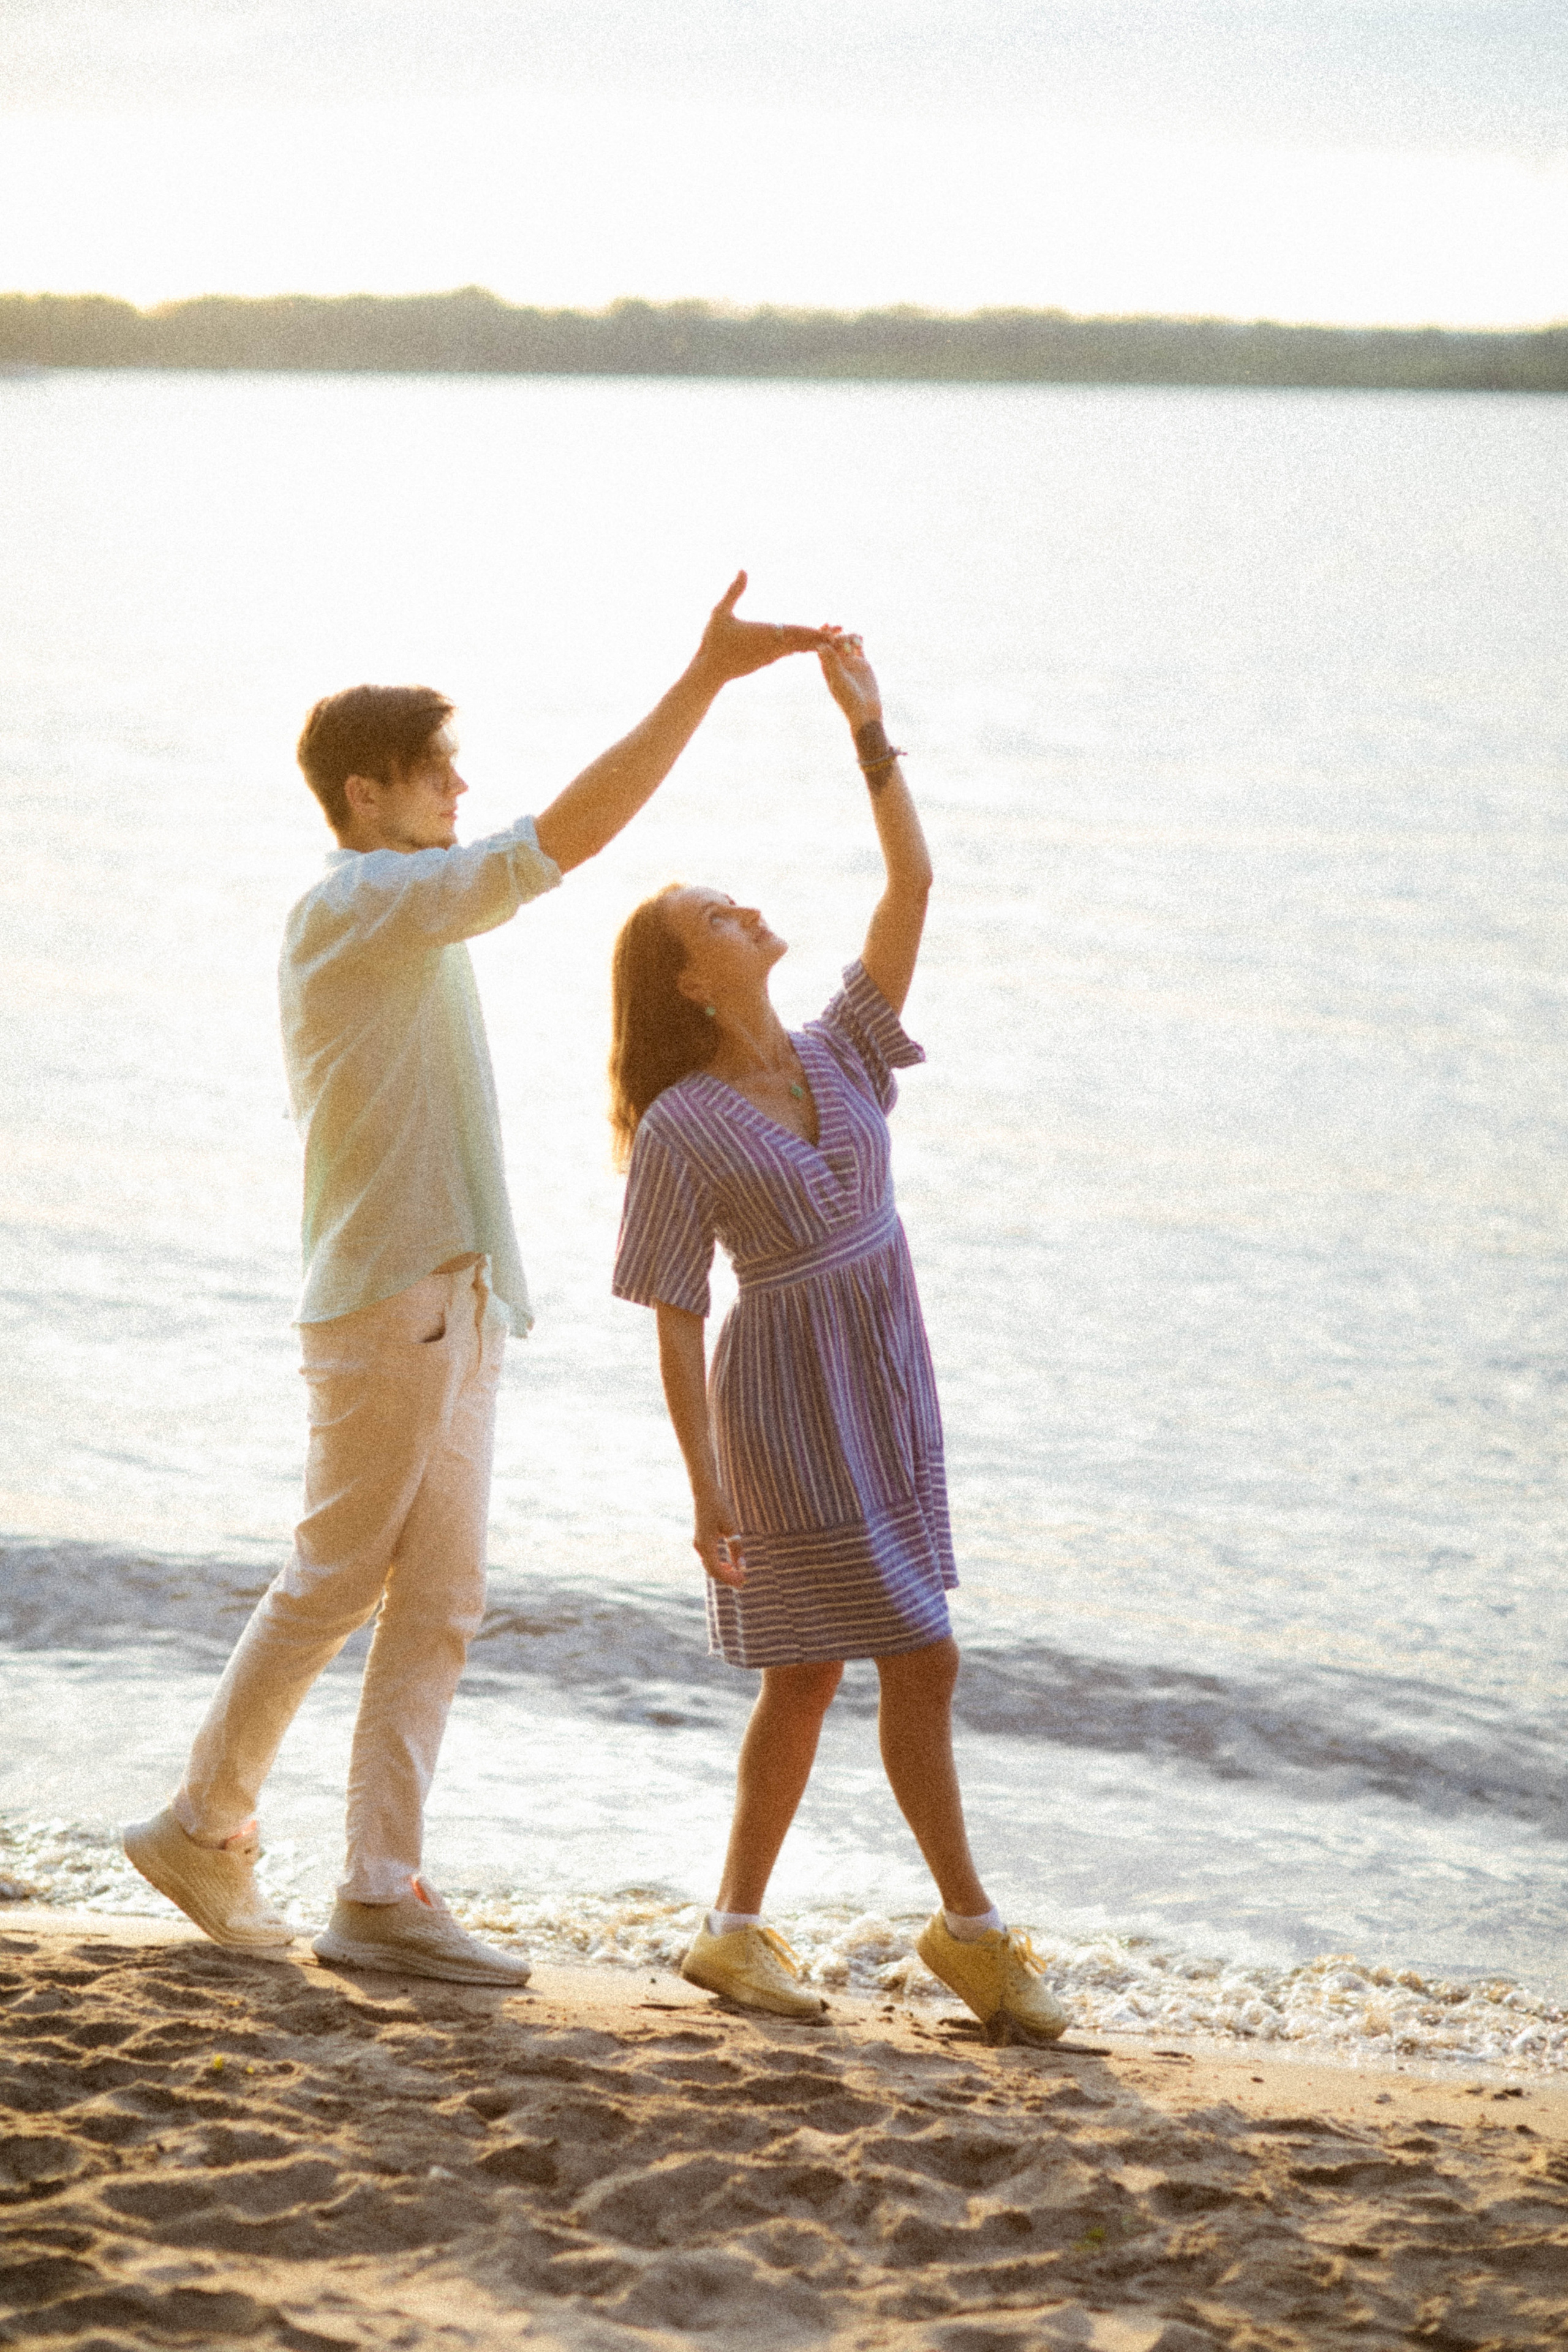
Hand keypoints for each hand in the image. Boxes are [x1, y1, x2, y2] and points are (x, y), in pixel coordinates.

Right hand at [690, 571, 829, 687]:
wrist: (710, 670)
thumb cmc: (714, 642)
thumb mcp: (720, 613)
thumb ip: (733, 591)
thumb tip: (743, 569)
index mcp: (766, 634)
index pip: (797, 632)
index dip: (816, 630)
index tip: (833, 629)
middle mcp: (773, 647)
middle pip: (804, 642)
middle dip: (824, 637)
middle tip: (844, 633)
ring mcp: (772, 655)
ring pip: (799, 648)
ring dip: (816, 642)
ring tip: (833, 637)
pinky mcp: (768, 660)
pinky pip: (791, 653)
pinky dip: (804, 648)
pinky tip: (811, 645)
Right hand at [693, 1489, 745, 1588]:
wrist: (704, 1492)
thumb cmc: (719, 1507)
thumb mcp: (731, 1528)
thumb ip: (736, 1548)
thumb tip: (743, 1567)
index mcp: (706, 1545)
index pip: (716, 1570)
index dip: (729, 1578)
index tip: (743, 1581)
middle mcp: (700, 1547)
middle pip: (712, 1570)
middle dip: (727, 1578)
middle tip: (742, 1581)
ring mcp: (698, 1543)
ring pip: (709, 1565)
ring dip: (723, 1572)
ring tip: (737, 1574)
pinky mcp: (700, 1540)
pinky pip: (708, 1558)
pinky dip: (719, 1564)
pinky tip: (729, 1564)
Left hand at [818, 627, 882, 729]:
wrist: (865, 710)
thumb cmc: (849, 699)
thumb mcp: (839, 680)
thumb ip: (831, 662)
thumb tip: (821, 646)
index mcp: (827, 667)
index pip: (823, 648)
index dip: (823, 636)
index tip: (825, 627)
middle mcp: (838, 663)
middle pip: (835, 643)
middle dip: (837, 635)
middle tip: (840, 630)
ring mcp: (850, 662)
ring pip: (847, 643)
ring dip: (849, 637)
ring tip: (854, 639)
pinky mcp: (862, 663)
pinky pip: (859, 647)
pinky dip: (859, 640)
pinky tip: (861, 637)